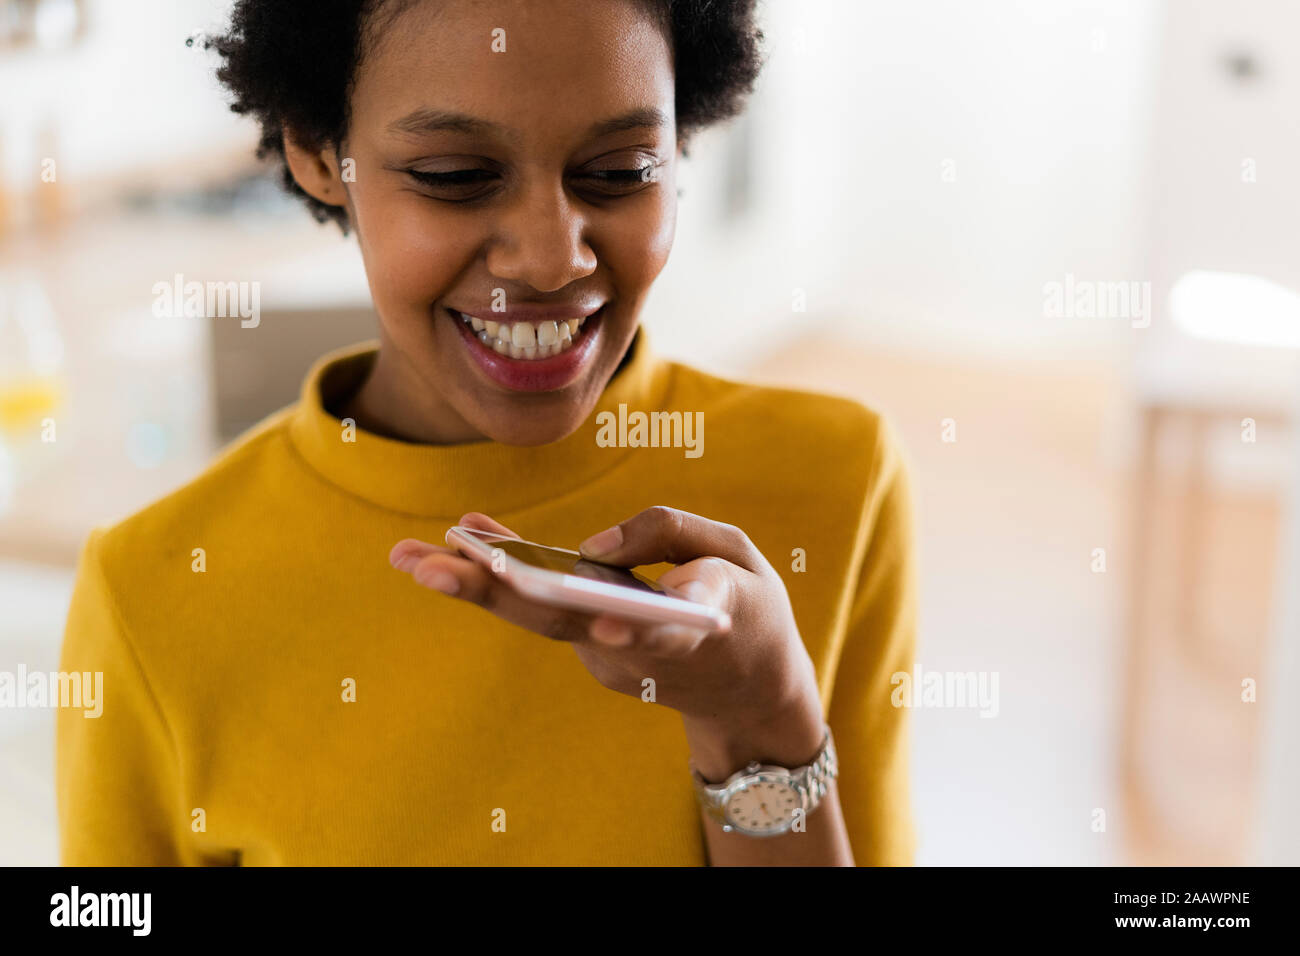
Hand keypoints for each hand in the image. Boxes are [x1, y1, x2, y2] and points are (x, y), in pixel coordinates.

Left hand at [390, 507, 825, 778]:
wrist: (748, 691)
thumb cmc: (750, 610)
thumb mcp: (740, 555)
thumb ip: (670, 532)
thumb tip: (589, 546)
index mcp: (697, 626)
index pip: (661, 628)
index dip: (633, 625)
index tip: (607, 618)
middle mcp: (638, 650)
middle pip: (560, 620)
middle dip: (494, 591)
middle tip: (429, 567)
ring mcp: (610, 659)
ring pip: (538, 618)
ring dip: (475, 586)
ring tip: (410, 557)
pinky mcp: (595, 654)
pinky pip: (545, 608)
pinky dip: (505, 574)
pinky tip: (459, 544)